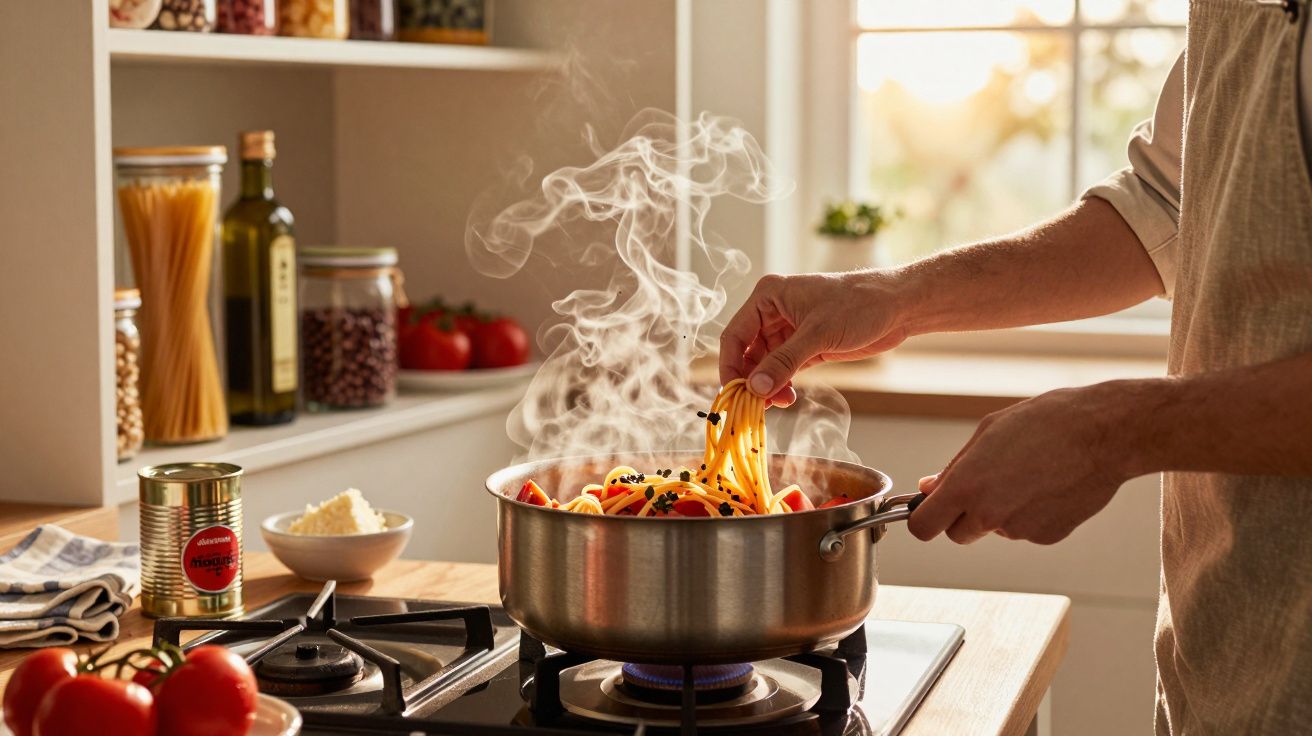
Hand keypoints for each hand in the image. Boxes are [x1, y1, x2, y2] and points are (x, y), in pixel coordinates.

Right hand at [719, 270, 911, 405]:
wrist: (898, 306)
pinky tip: (786, 397)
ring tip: (779, 402)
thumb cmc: (859, 305)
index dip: (730, 366)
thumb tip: (755, 388)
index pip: (735, 335)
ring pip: (763, 364)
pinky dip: (780, 385)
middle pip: (746, 352)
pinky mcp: (805, 347)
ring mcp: (789, 330)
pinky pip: (782, 369)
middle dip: (750, 379)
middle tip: (757, 405)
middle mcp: (773, 312)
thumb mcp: (818, 334)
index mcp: (768, 296)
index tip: (733, 393)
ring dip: (766, 385)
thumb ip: (784, 361)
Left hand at [908, 382, 1137, 544]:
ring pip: (994, 530)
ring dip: (1000, 512)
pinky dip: (1030, 515)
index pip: (923, 527)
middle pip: (957, 535)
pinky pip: (1025, 530)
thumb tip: (929, 488)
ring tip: (1027, 474)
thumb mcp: (988, 432)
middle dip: (962, 517)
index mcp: (967, 486)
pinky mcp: (1047, 537)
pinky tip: (1048, 486)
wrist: (1105, 434)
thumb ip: (954, 467)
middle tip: (984, 486)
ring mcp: (1020, 530)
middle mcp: (989, 514)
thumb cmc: (1046, 422)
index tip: (930, 509)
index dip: (923, 519)